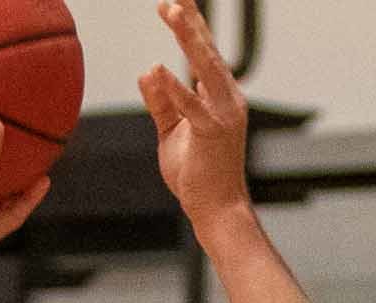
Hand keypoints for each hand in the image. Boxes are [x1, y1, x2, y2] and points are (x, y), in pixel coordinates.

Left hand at [140, 0, 252, 225]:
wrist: (217, 208)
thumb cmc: (198, 174)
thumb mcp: (171, 133)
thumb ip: (161, 103)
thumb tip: (148, 72)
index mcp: (219, 97)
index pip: (203, 54)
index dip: (189, 27)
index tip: (173, 3)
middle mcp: (227, 100)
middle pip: (207, 52)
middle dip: (190, 22)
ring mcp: (223, 115)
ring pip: (206, 69)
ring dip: (188, 39)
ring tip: (172, 13)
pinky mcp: (212, 134)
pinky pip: (192, 108)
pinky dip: (177, 89)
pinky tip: (161, 69)